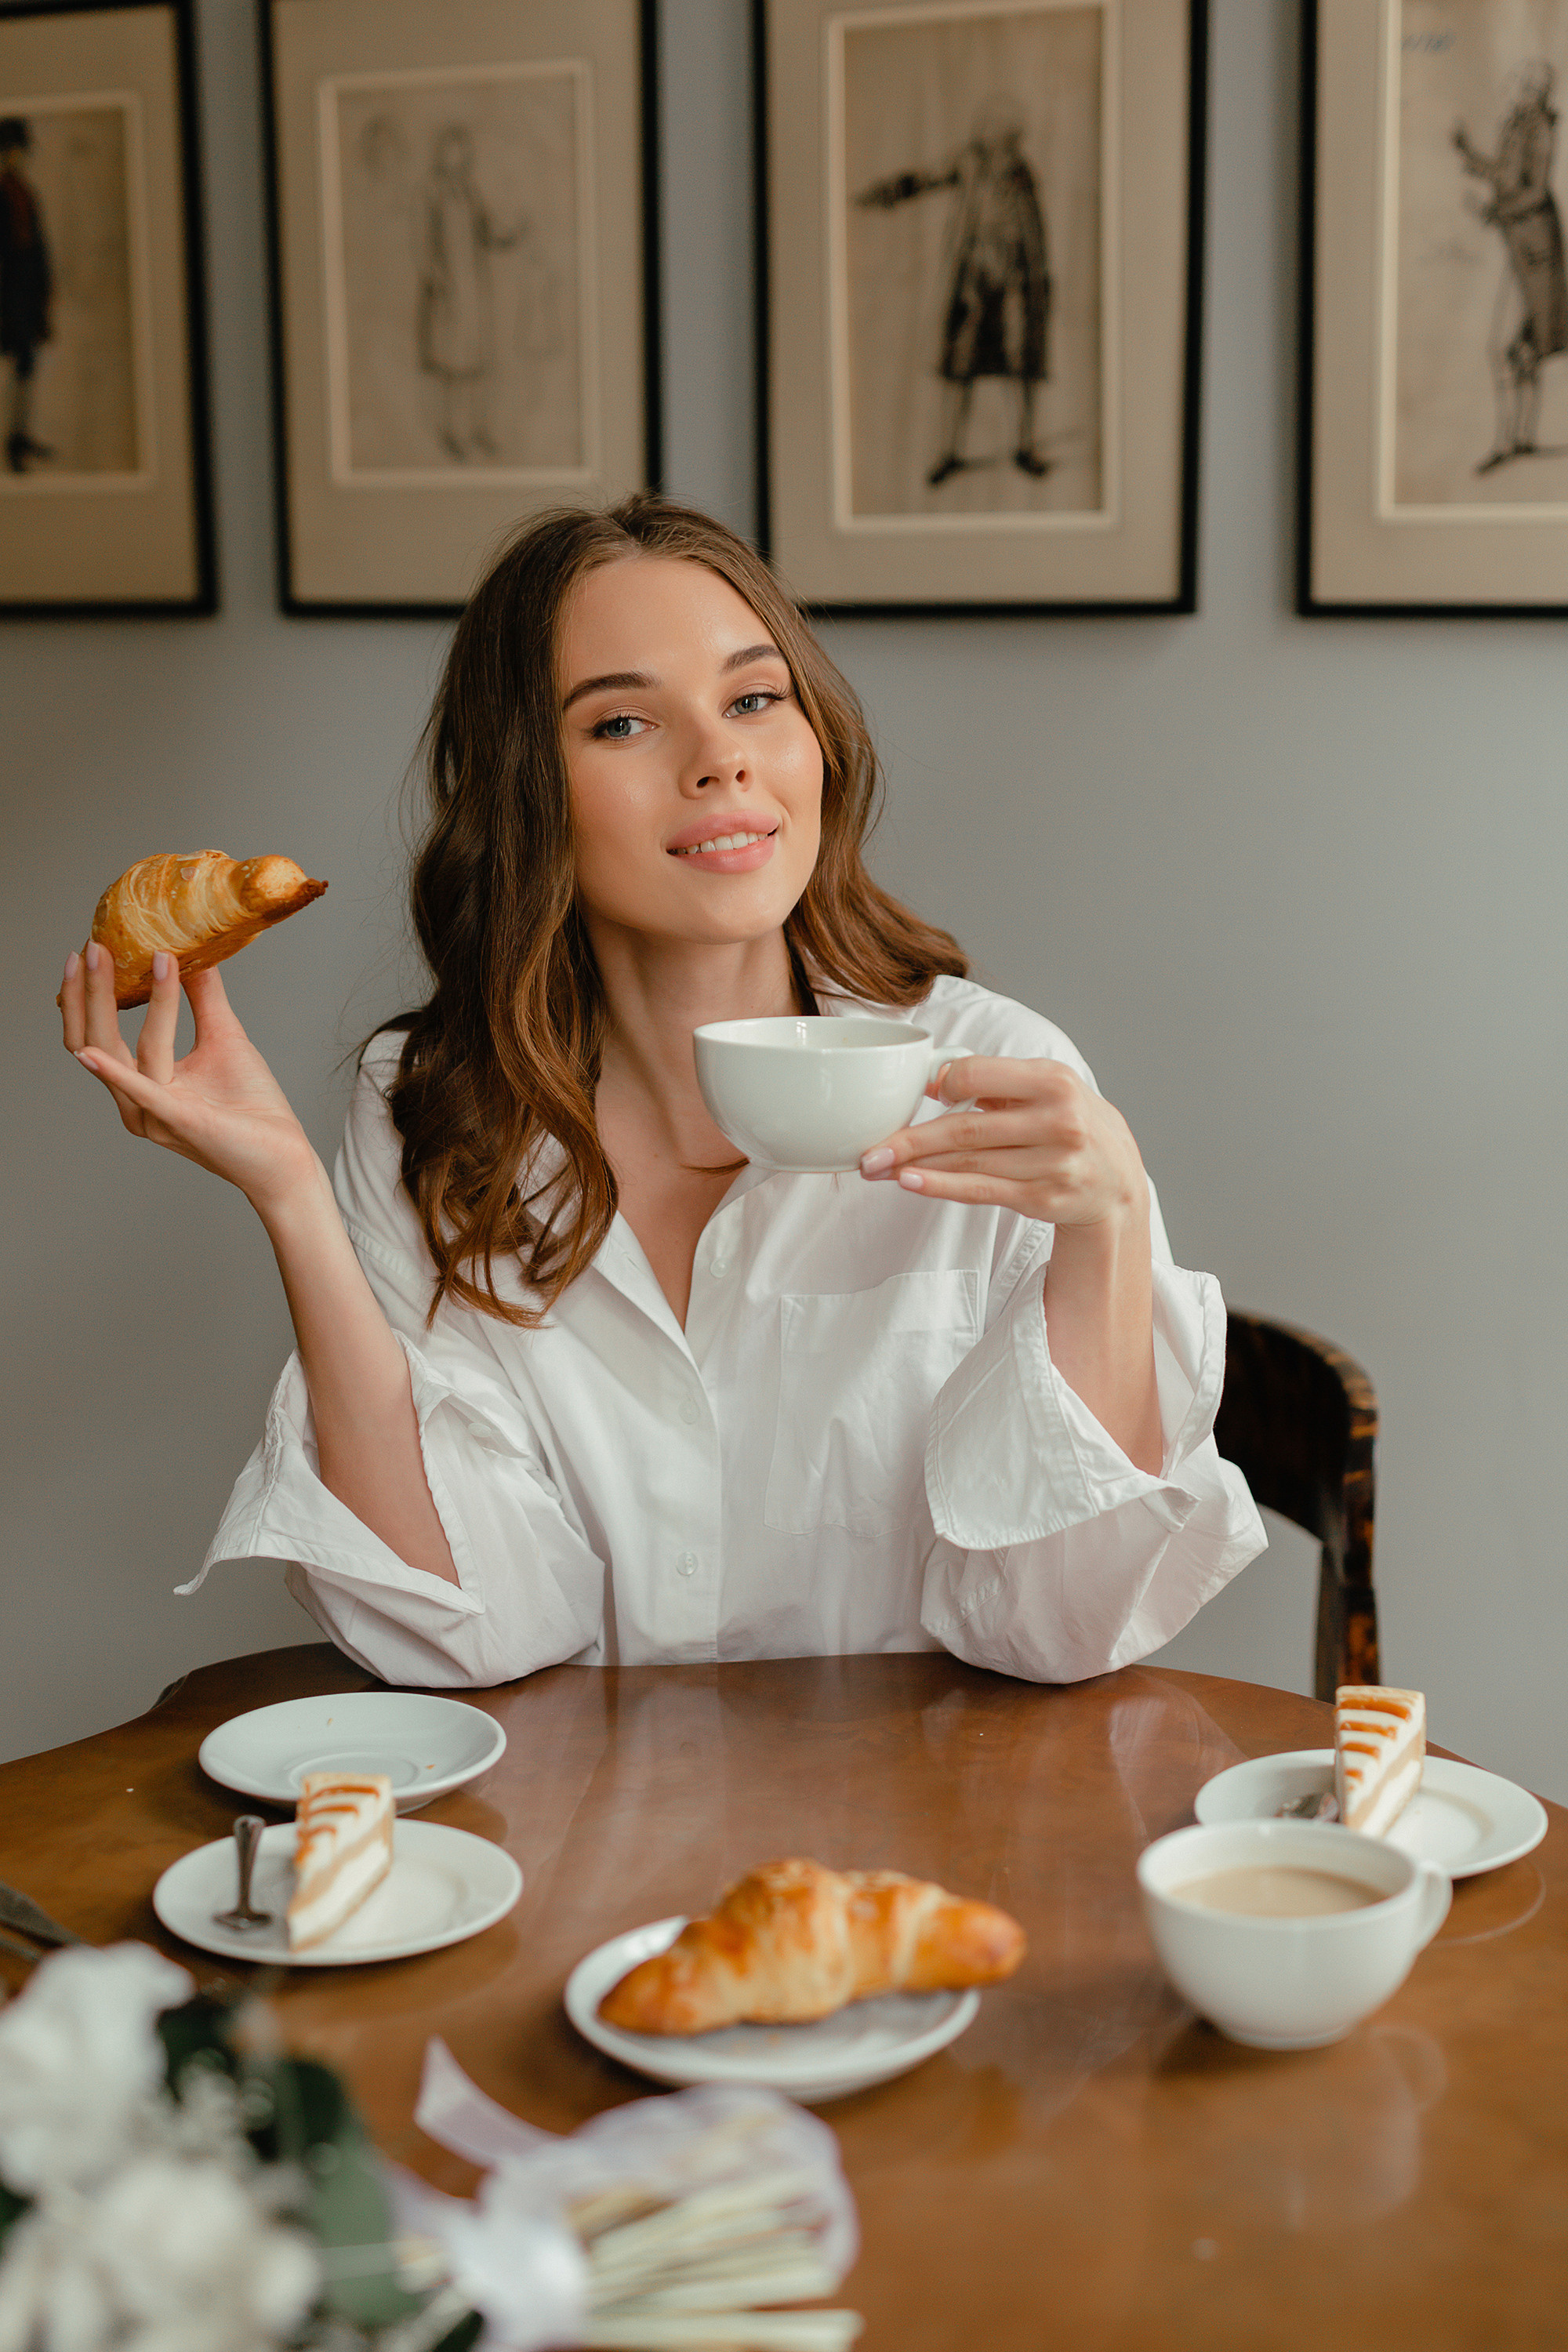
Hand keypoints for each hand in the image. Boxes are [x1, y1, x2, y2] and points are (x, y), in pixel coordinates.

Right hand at [60, 942, 316, 1216]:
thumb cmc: (252, 1106)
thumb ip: (204, 995)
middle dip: (90, 993)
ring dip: (117, 1005)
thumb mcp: (224, 1036)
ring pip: (124, 1053)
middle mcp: (136, 1102)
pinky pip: (143, 1093)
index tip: (91, 950)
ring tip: (125, 960)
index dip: (87, 994)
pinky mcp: (179, 1122)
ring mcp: (153, 1115)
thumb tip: (191, 949)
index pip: (95, 1034)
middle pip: (93, 1040)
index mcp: (139, 1084)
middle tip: (93, 949)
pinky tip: (92, 1054)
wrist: (283, 1157)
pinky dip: (116, 1073)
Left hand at [858, 1054, 1148, 1233]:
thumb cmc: (1068, 1123)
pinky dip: (941, 1186)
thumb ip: (996, 1079)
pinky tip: (910, 1182)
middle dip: (909, 1139)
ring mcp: (1052, 1163)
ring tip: (877, 1167)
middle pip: (966, 1128)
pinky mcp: (1043, 1198)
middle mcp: (1057, 1121)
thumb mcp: (1046, 1087)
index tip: (915, 1093)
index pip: (979, 1074)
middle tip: (869, 1149)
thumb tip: (932, 1078)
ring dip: (916, 1165)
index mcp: (1053, 1081)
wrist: (1117, 1178)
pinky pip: (981, 1191)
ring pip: (968, 1163)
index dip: (942, 1083)